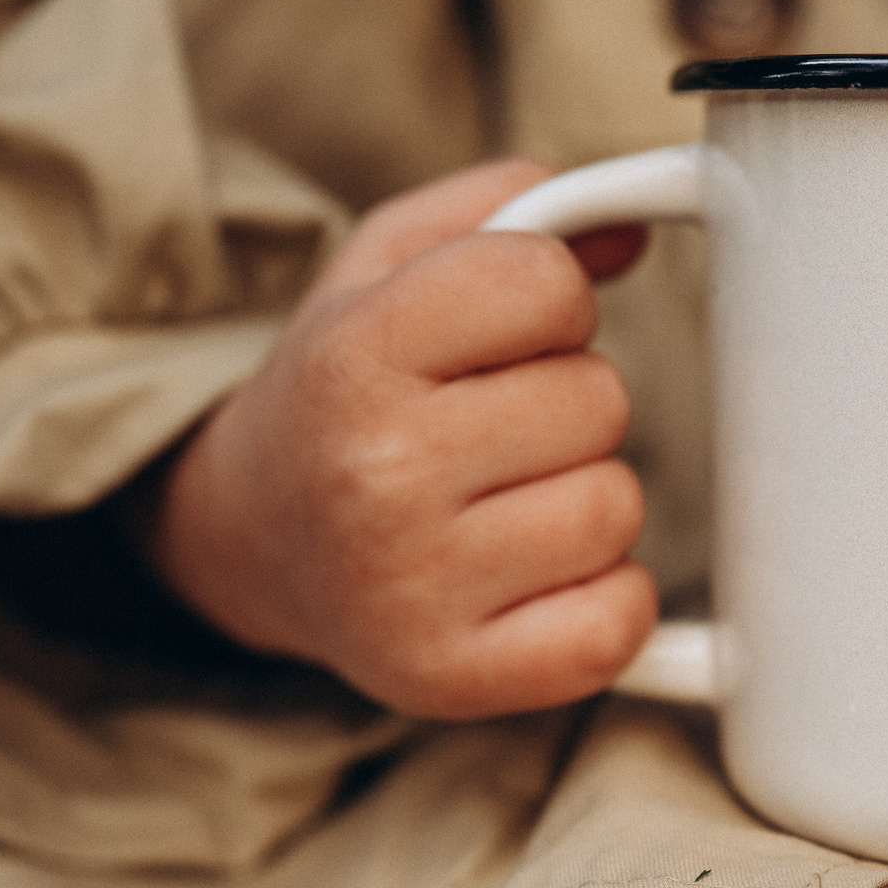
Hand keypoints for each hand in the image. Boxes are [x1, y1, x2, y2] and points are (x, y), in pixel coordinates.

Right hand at [142, 159, 656, 717]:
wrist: (255, 537)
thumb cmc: (349, 391)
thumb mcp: (390, 264)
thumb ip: (514, 209)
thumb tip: (633, 229)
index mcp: (354, 354)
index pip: (548, 284)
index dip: (549, 301)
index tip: (501, 332)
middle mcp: (376, 474)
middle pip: (599, 400)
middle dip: (565, 403)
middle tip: (490, 429)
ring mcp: (413, 588)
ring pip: (615, 507)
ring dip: (581, 498)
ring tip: (499, 500)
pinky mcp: (453, 678)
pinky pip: (618, 619)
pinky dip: (603, 597)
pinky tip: (533, 575)